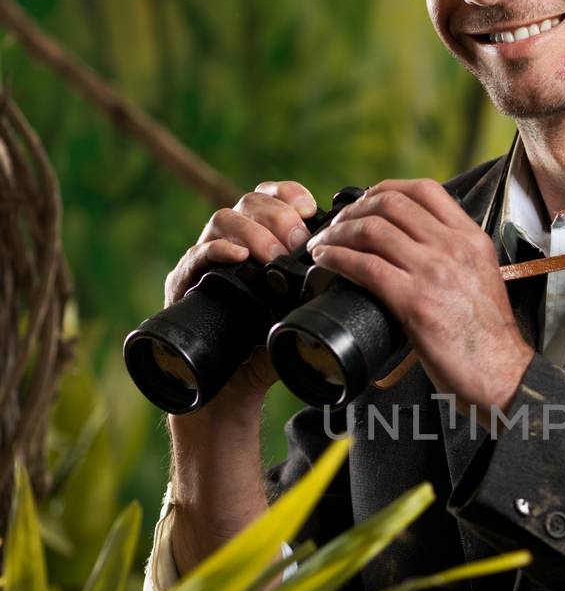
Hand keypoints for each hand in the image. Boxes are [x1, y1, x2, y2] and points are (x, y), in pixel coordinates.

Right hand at [165, 179, 317, 413]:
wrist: (230, 395)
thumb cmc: (265, 355)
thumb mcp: (299, 318)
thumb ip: (317, 295)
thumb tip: (354, 282)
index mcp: (260, 245)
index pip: (271, 198)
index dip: (289, 195)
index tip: (311, 208)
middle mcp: (231, 247)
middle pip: (248, 202)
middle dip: (276, 214)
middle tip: (295, 242)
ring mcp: (205, 264)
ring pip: (221, 219)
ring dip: (252, 230)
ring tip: (272, 254)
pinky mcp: (183, 286)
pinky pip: (195, 256)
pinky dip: (218, 250)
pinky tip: (239, 255)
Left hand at [307, 178, 532, 424]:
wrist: (501, 373)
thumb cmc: (488, 336)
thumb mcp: (481, 278)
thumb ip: (454, 257)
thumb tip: (414, 248)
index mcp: (472, 239)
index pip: (424, 190)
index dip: (385, 188)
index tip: (365, 201)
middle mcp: (454, 247)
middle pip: (391, 204)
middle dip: (354, 210)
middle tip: (336, 225)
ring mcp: (434, 272)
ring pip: (373, 230)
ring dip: (338, 233)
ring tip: (324, 244)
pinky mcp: (414, 301)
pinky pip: (365, 266)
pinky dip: (337, 259)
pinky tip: (325, 262)